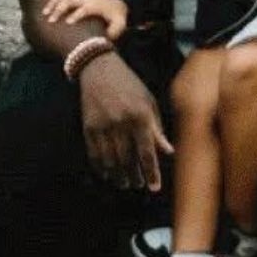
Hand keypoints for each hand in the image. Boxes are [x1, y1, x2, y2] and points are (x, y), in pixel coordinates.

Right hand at [42, 0, 127, 39]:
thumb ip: (114, 32)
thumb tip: (105, 39)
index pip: (85, 8)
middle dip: (59, 9)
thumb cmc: (116, 16)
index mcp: (96, 6)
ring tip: (44, 13)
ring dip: (53, 1)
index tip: (68, 23)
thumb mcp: (120, 24)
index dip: (77, 15)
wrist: (116, 2)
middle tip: (50, 20)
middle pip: (70, 0)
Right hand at [77, 52, 173, 190]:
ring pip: (111, 161)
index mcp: (140, 116)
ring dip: (118, 175)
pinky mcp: (88, 127)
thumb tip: (168, 152)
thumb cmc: (129, 85)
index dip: (151, 173)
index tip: (154, 188)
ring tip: (124, 183)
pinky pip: (94, 154)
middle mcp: (121, 123)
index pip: (147, 153)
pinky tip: (107, 174)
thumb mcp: (149, 102)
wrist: (99, 68)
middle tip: (138, 184)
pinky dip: (100, 167)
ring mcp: (103, 125)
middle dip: (134, 177)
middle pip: (128, 160)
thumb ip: (157, 129)